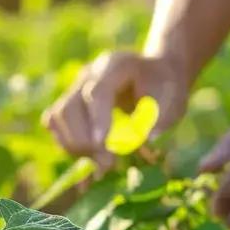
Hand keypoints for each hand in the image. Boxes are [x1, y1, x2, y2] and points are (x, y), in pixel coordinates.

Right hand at [43, 51, 188, 170]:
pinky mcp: (69, 103)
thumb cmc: (165, 87)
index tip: (104, 146)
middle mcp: (88, 74)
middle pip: (69, 107)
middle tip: (109, 165)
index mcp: (116, 65)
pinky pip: (55, 124)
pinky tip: (90, 158)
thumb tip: (146, 139)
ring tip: (102, 163)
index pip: (97, 92)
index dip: (98, 120)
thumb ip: (162, 117)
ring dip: (75, 146)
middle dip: (85, 141)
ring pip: (57, 117)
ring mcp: (75, 87)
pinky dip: (68, 145)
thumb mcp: (174, 100)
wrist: (154, 75)